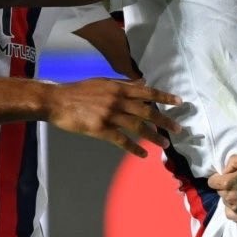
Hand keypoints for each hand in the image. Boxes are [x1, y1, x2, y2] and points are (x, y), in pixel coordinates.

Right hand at [44, 78, 183, 156]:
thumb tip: (142, 83)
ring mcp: (109, 115)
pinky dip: (134, 148)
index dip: (164, 97)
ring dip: (153, 136)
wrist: (56, 101)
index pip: (147, 92)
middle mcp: (117, 100)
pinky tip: (143, 154)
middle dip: (165, 121)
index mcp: (118, 87)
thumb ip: (123, 84)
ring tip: (165, 145)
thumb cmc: (78, 91)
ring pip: (138, 127)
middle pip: (147, 111)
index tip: (179, 102)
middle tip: (179, 129)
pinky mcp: (100, 129)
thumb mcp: (102, 82)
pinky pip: (122, 140)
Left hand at [209, 154, 236, 223]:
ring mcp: (236, 209)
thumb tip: (224, 172)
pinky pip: (229, 213)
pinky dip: (233, 208)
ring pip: (225, 202)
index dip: (219, 177)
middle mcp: (229, 198)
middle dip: (227, 187)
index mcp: (228, 183)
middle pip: (220, 191)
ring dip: (231, 197)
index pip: (212, 182)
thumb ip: (231, 162)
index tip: (228, 177)